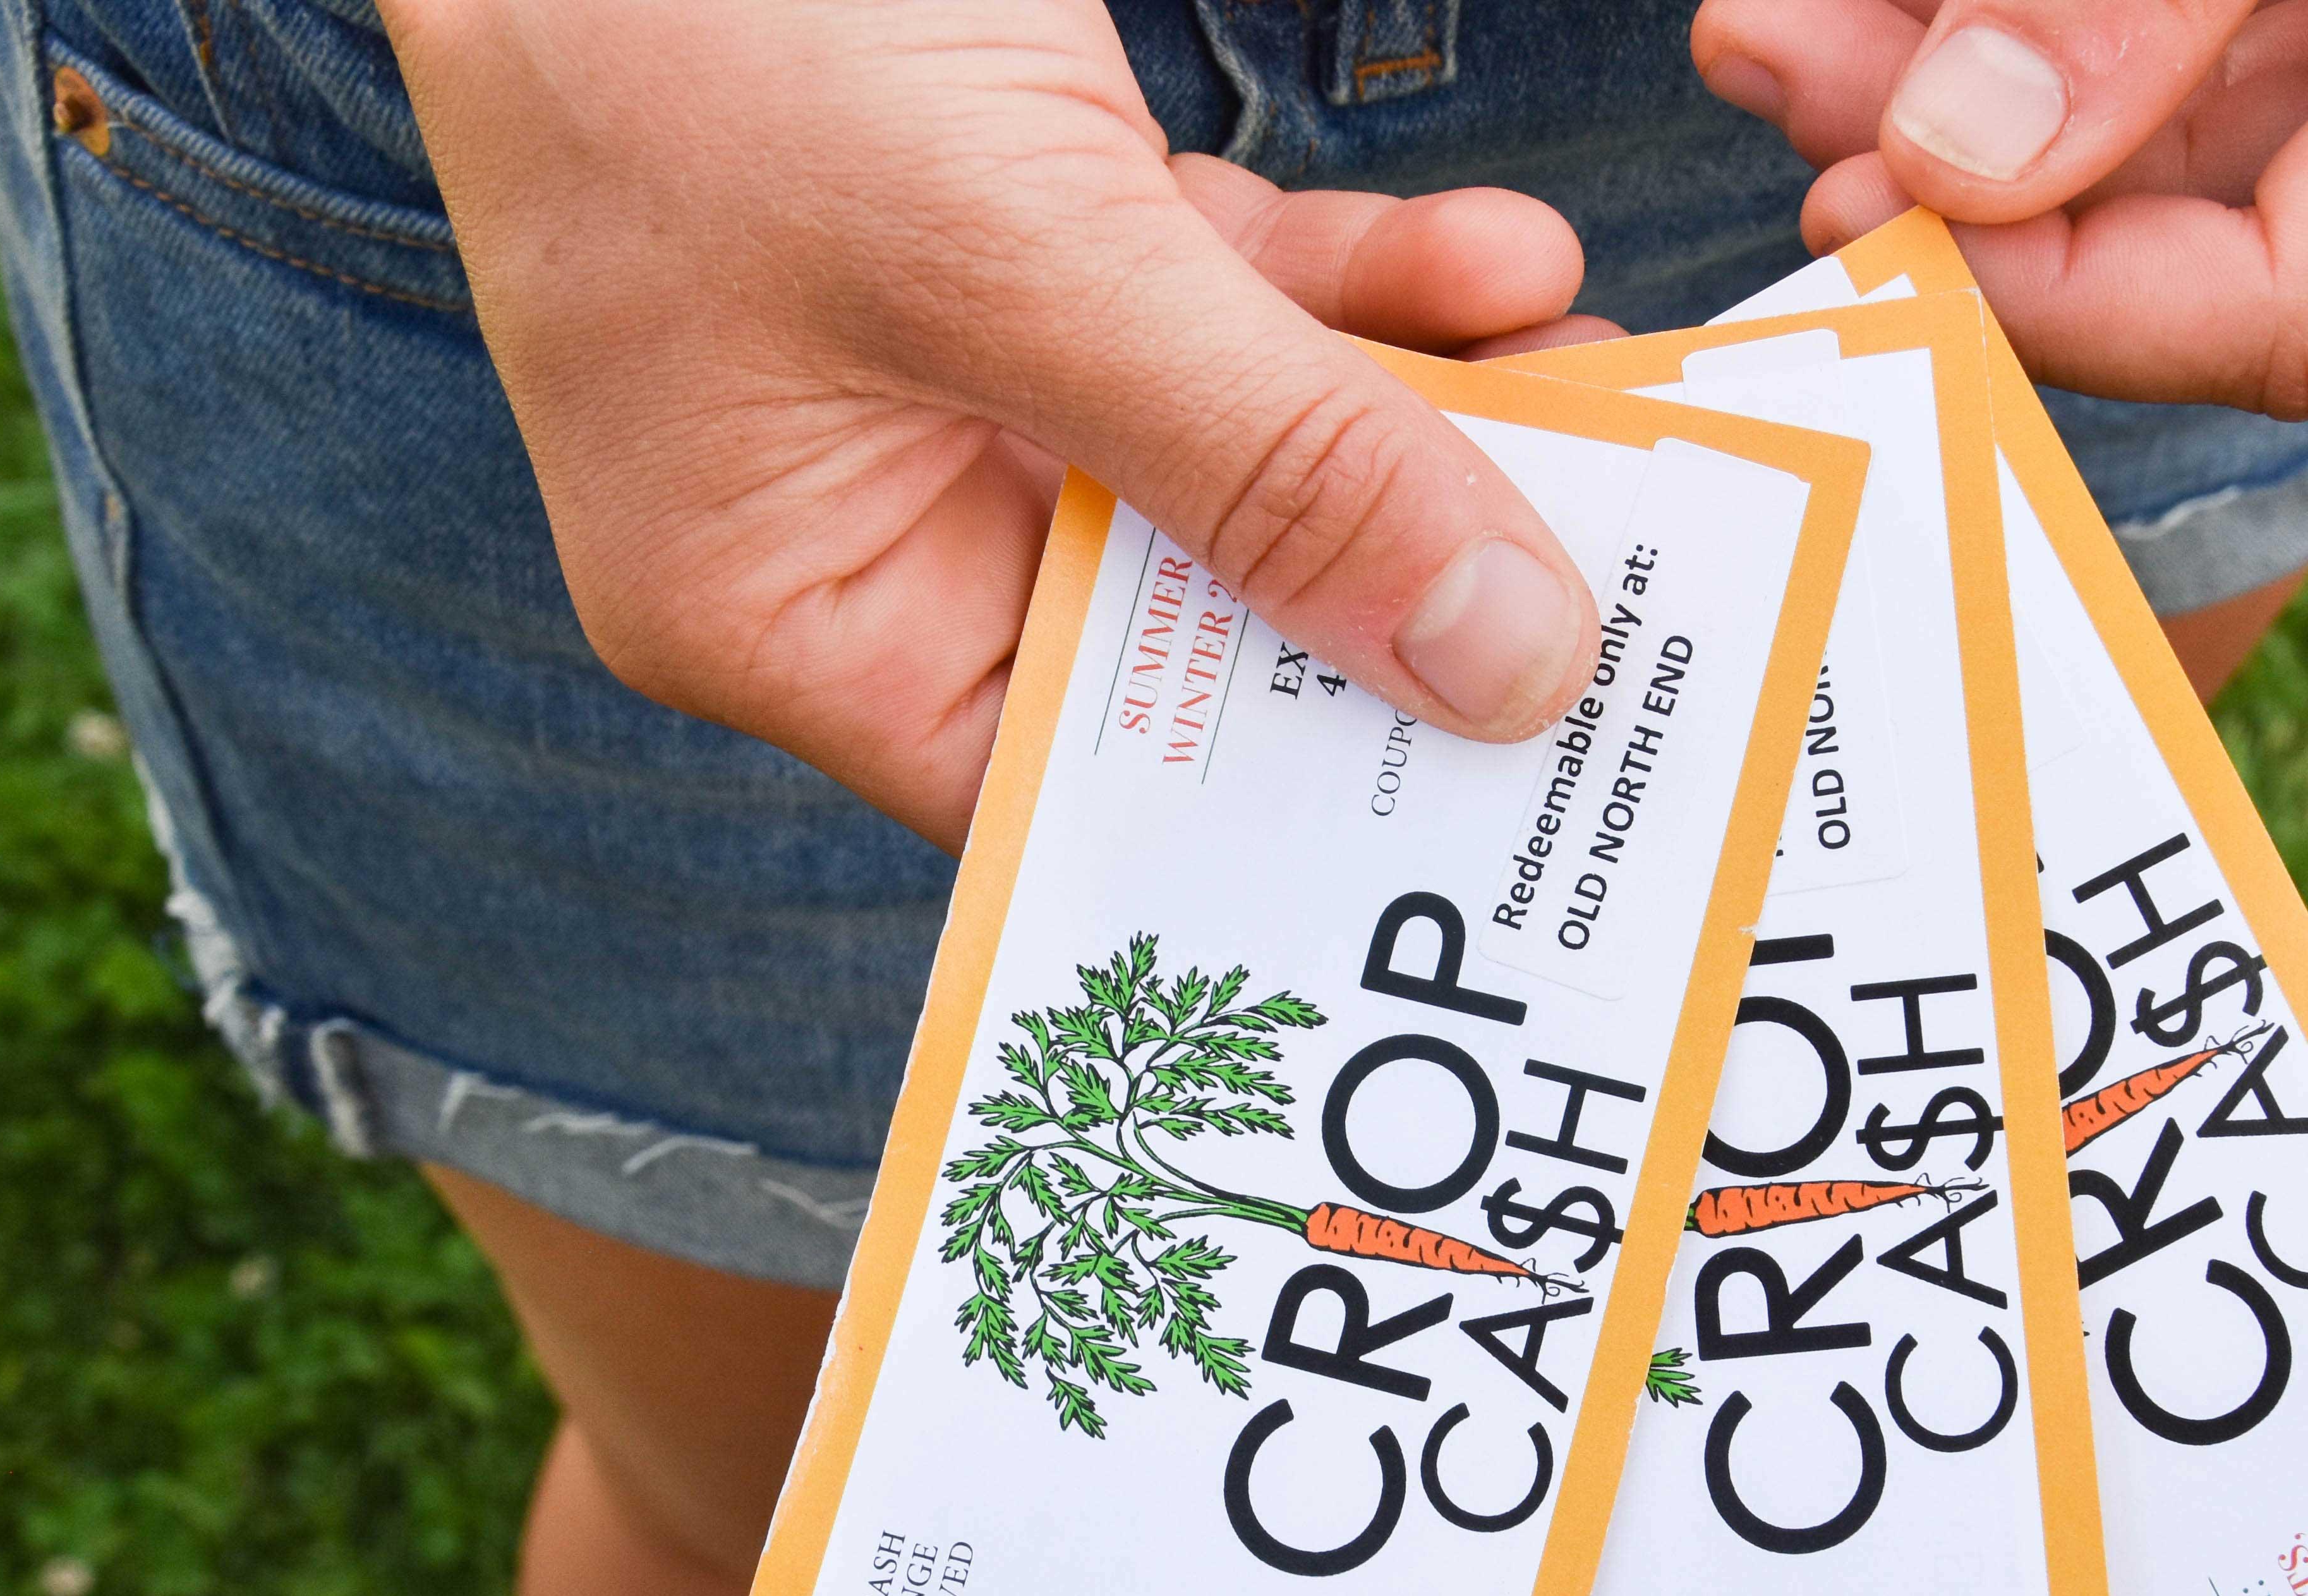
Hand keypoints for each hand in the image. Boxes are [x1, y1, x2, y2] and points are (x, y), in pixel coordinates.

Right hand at [379, 0, 1616, 842]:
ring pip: (1243, 454)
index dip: (1287, 797)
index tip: (1499, 804)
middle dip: (1397, 596)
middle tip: (1615, 614)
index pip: (1074, 784)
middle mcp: (877, 516)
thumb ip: (1264, 459)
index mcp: (790, 603)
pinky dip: (1371, 282)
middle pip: (1189, 625)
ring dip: (1426, 421)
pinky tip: (1507, 265)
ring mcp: (958, 373)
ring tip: (1606, 408)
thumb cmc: (692, 11)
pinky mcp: (1031, 232)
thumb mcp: (1007, 256)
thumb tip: (1495, 657)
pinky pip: (1236, 303)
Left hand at [1690, 0, 2307, 416]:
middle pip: (2243, 231)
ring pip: (2223, 151)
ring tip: (1790, 28)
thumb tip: (1949, 165)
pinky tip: (1912, 17)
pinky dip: (2085, 46)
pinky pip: (2259, 71)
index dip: (2064, 298)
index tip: (1864, 212)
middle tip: (1768, 63)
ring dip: (1989, 97)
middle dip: (1976, 163)